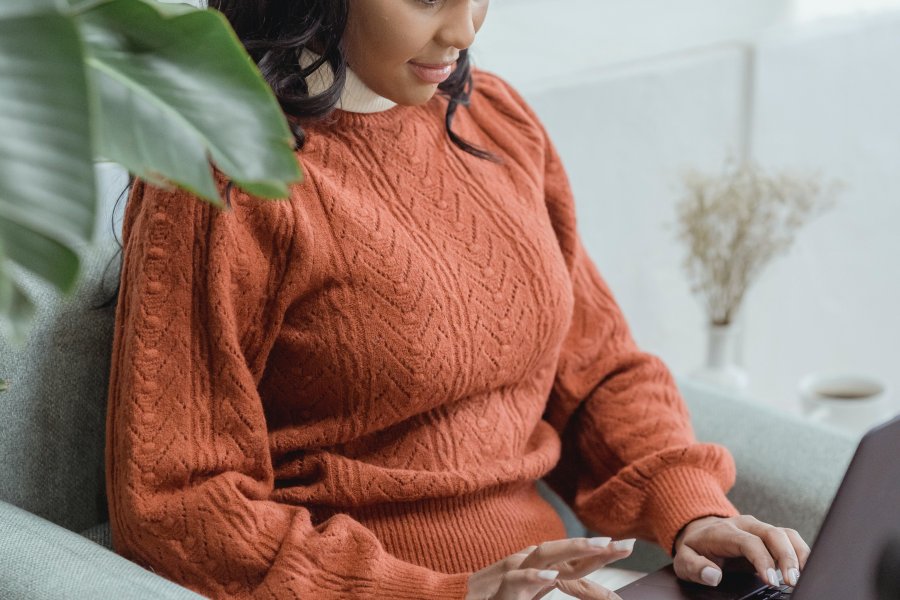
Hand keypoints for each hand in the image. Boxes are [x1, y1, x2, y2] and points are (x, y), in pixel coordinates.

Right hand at [465, 536, 635, 599]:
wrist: (457, 599)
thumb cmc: (498, 595)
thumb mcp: (534, 592)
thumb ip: (564, 585)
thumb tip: (591, 586)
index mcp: (539, 566)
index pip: (574, 558)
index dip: (600, 552)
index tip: (627, 546)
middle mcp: (528, 563)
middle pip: (565, 551)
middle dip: (594, 547)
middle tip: (624, 544)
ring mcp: (513, 572)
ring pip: (543, 554)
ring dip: (572, 549)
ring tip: (599, 548)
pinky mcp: (499, 588)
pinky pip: (516, 579)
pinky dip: (533, 576)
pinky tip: (551, 576)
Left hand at [672, 515, 810, 588]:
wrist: (699, 531)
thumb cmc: (695, 548)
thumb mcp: (684, 559)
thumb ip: (695, 567)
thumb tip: (713, 576)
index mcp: (724, 531)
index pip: (749, 542)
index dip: (763, 560)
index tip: (771, 581)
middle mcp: (745, 525)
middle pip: (772, 534)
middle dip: (786, 557)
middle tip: (792, 581)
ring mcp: (758, 527)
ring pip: (785, 533)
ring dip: (798, 554)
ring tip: (803, 576)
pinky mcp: (768, 534)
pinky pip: (789, 538)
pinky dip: (800, 552)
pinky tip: (805, 569)